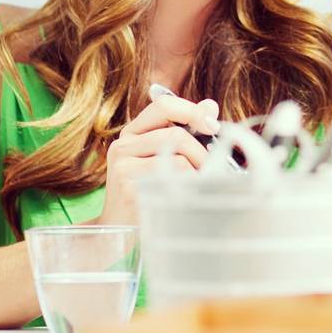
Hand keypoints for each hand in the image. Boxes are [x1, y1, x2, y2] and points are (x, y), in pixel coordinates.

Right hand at [95, 90, 219, 225]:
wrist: (118, 226)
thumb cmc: (149, 188)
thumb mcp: (164, 155)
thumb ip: (184, 129)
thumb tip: (210, 106)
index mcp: (132, 132)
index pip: (163, 105)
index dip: (192, 110)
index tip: (213, 125)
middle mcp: (123, 146)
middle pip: (175, 134)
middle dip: (201, 151)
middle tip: (212, 167)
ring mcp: (123, 168)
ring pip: (177, 157)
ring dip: (197, 171)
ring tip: (198, 183)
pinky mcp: (129, 189)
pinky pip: (173, 179)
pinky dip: (189, 185)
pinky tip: (185, 194)